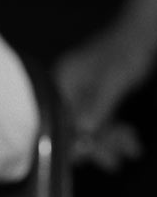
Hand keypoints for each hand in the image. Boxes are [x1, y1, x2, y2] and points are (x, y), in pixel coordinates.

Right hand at [57, 22, 154, 169]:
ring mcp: (82, 92)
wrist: (140, 34)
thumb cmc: (124, 54)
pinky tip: (132, 141)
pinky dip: (116, 131)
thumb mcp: (113, 81)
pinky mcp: (97, 96)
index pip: (57, 116)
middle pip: (73, 125)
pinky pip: (101, 120)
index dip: (70, 139)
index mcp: (62, 81)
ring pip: (90, 126)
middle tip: (114, 162)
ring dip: (110, 140)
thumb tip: (83, 132)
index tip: (87, 157)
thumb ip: (97, 105)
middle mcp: (67, 88)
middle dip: (94, 144)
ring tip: (131, 149)